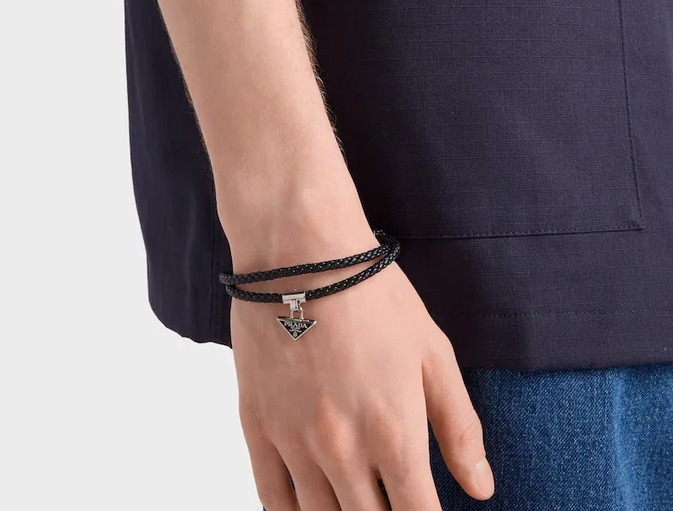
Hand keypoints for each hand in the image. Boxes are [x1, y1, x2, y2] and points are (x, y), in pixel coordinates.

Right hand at [230, 239, 494, 509]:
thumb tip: (481, 488)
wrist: (302, 254)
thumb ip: (459, 425)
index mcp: (394, 434)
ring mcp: (294, 442)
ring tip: (355, 503)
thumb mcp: (433, 352)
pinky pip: (270, 499)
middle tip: (390, 500)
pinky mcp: (257, 425)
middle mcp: (344, 450)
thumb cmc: (373, 295)